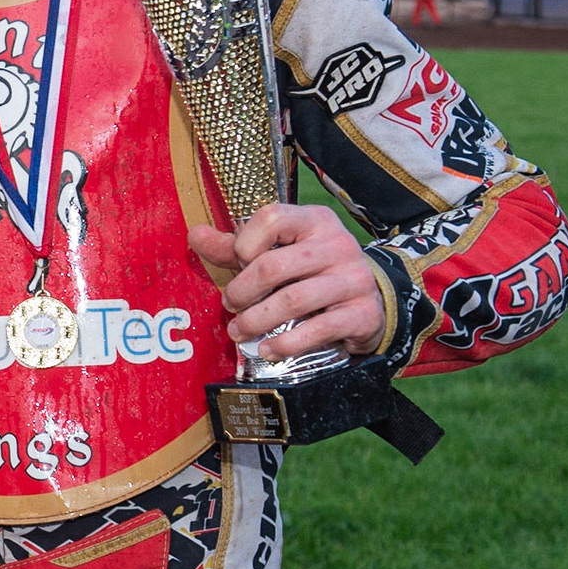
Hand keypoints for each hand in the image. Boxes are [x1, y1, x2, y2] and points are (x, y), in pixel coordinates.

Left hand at [188, 203, 385, 360]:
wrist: (372, 299)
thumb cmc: (313, 271)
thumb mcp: (279, 250)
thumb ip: (236, 246)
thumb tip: (195, 235)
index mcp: (314, 220)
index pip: (271, 218)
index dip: (244, 243)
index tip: (237, 262)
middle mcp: (338, 244)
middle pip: (274, 266)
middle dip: (242, 290)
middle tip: (230, 305)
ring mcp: (354, 279)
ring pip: (293, 300)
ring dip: (257, 320)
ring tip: (240, 331)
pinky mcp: (363, 313)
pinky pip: (318, 330)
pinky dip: (286, 344)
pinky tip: (268, 349)